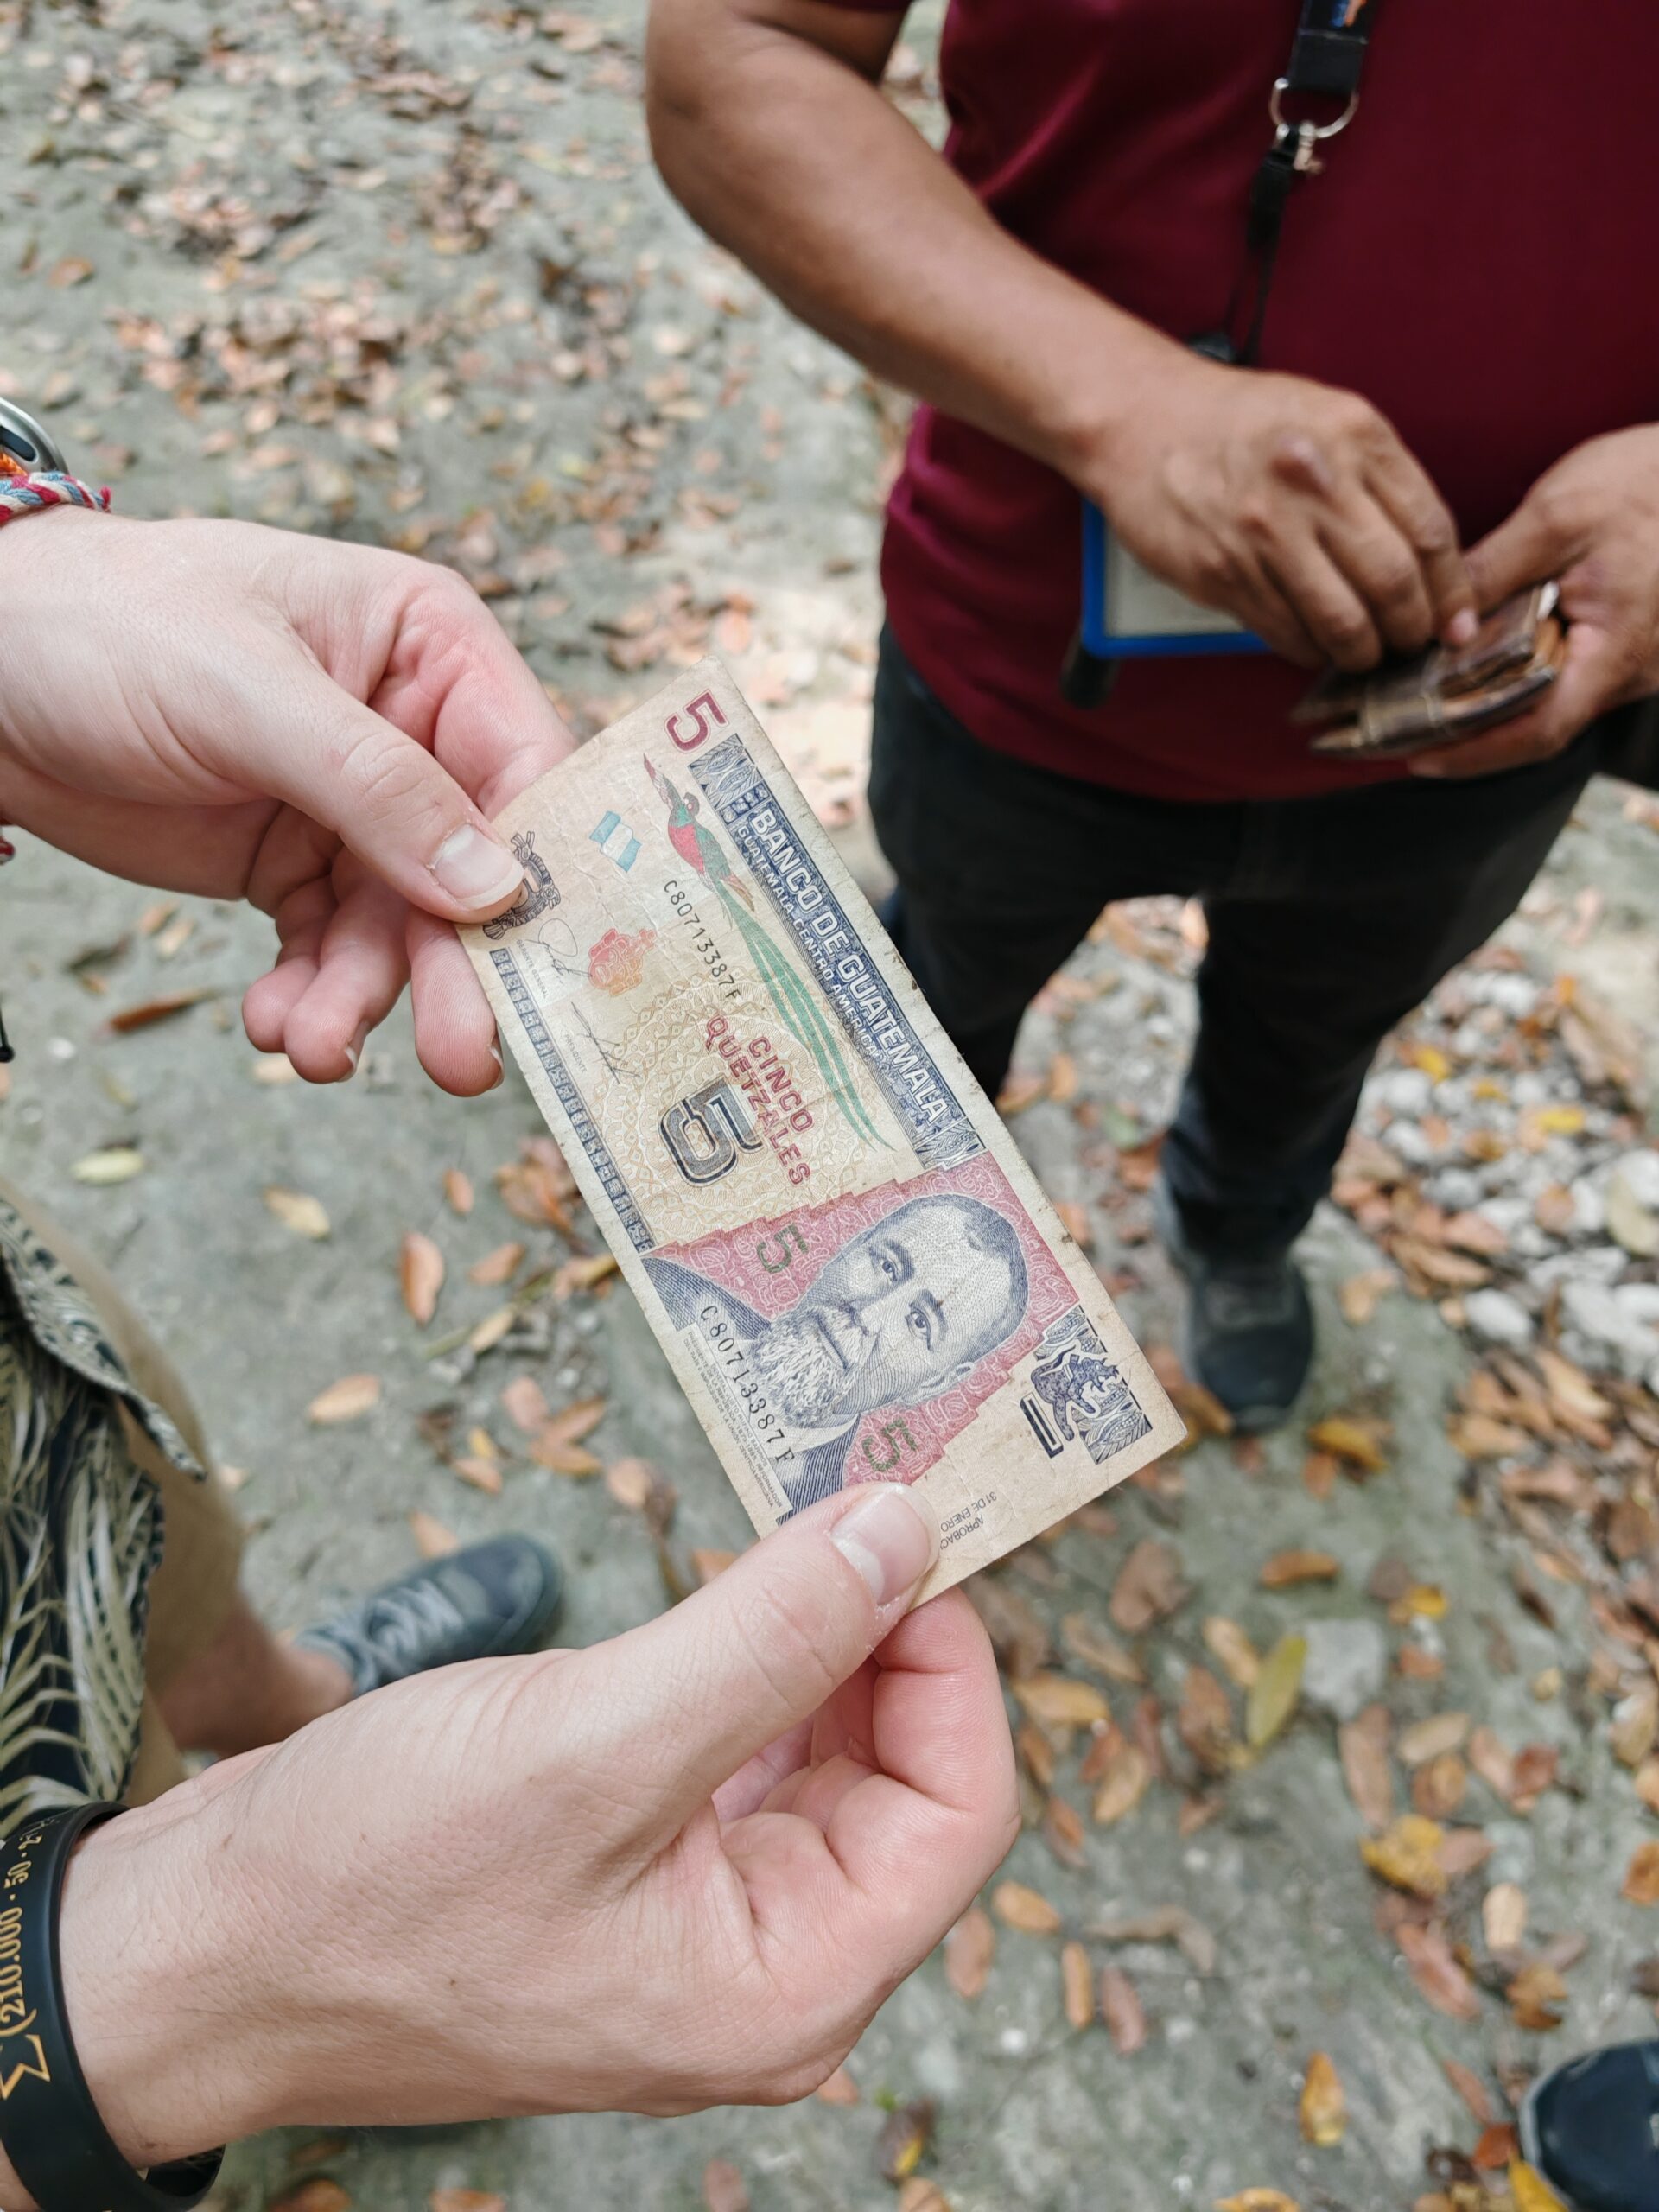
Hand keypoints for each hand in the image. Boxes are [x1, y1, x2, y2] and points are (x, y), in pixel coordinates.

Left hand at [0, 510, 574, 1091]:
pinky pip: (331, 953)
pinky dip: (310, 999)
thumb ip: (375, 785)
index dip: (542, 868)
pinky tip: (275, 1023)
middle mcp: (415, 734)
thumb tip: (494, 887)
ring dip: (363, 999)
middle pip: (473, 872)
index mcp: (431, 648)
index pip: (525, 766)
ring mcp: (358, 810)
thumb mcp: (245, 690)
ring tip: (311, 1046)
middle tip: (460, 1060)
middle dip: (456, 969)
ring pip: (400, 931)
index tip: (543, 965)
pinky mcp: (297, 868)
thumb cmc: (112, 625)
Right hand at [52, 1487, 1015, 2165]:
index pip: (958, 1810)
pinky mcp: (637, 1869)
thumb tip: (899, 1535)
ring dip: (813, 1638)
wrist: (195, 1950)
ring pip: (822, 1756)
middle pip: (902, 1777)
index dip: (950, 1656)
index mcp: (784, 1983)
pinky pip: (738, 1756)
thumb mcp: (591, 1742)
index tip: (904, 1526)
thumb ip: (769, 1639)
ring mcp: (697, 1920)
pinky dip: (745, 1665)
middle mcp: (762, 1965)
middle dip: (884, 1633)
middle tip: (850, 1493)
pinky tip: (717, 1600)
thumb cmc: (366, 1887)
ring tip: (787, 1527)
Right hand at [1087, 350, 1476, 669]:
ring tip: (1367, 654)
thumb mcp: (1327, 417)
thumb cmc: (1241, 421)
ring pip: (1342, 622)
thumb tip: (1427, 557)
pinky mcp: (1224, 572)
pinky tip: (1316, 645)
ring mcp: (1265, 532)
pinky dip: (1312, 651)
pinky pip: (1287, 634)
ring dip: (1364, 653)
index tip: (1455, 621)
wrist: (1144, 420)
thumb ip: (1378, 476)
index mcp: (1355, 435)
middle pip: (1393, 583)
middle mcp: (1314, 483)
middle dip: (1412, 630)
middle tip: (1413, 644)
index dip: (1452, 591)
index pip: (1430, 531)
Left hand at [1409, 424, 1658, 778]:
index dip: (1475, 753)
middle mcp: (1626, 673)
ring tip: (1416, 698)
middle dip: (1465, 735)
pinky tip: (1467, 662)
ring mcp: (1629, 664)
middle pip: (1536, 725)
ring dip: (1485, 706)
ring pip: (1547, 703)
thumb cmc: (1648, 483)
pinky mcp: (1622, 645)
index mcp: (1616, 653)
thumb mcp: (1561, 516)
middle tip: (1395, 730)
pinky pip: (1562, 675)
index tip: (1419, 755)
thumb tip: (1440, 625)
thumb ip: (1494, 571)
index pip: (1540, 730)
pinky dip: (1511, 677)